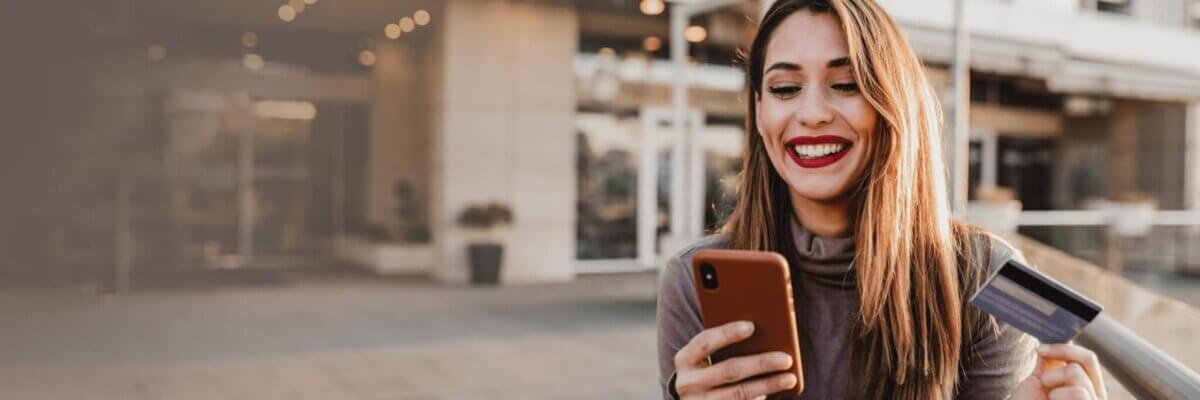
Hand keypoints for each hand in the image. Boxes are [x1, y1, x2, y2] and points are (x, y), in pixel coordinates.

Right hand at [673, 320, 797, 399]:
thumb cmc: (708, 369)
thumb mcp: (707, 357)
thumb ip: (725, 343)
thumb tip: (764, 329)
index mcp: (685, 359)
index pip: (705, 342)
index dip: (727, 333)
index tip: (751, 326)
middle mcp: (688, 383)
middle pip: (729, 370)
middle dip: (760, 363)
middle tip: (785, 358)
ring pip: (739, 393)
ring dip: (767, 385)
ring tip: (789, 378)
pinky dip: (760, 399)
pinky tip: (777, 392)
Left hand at [1011, 343, 1106, 399]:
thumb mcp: (1039, 382)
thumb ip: (1048, 363)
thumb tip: (1049, 338)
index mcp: (1086, 385)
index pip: (1087, 358)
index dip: (1065, 347)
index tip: (1040, 348)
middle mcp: (1096, 395)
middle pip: (1088, 358)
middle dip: (1061, 354)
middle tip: (1041, 361)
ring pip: (1076, 372)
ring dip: (1052, 380)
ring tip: (1047, 397)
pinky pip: (1079, 392)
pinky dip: (1057, 396)